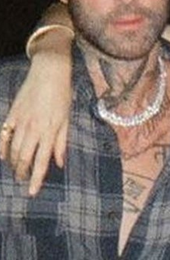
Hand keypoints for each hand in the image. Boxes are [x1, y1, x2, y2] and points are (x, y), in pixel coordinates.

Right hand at [0, 51, 71, 195]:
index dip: (36, 179)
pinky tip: (2, 157)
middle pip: (24, 158)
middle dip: (23, 173)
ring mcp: (21, 121)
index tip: (32, 192)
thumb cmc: (62, 95)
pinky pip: (3, 136)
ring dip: (14, 163)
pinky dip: (1, 148)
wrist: (50, 73)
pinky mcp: (12, 114)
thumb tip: (60, 163)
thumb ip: (62, 141)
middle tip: (24, 179)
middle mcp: (34, 128)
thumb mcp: (67, 118)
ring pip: (13, 150)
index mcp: (50, 130)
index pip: (42, 161)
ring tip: (17, 169)